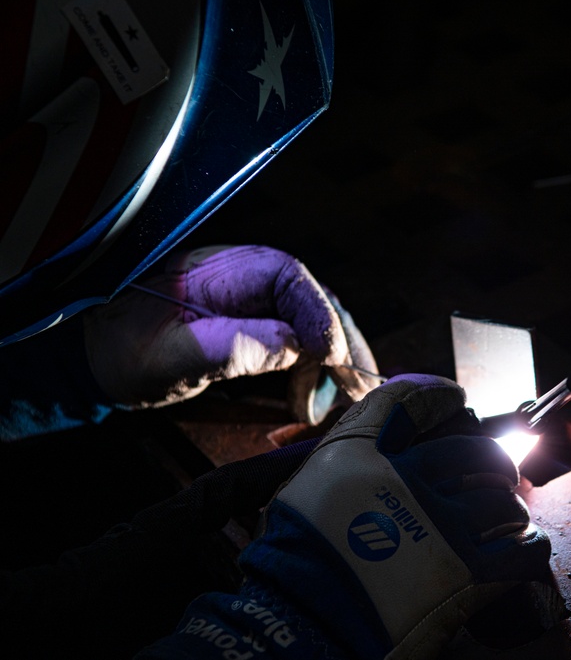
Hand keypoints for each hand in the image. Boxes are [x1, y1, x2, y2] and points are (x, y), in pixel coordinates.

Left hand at [83, 245, 378, 407]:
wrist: (94, 353)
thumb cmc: (123, 346)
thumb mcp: (175, 354)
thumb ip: (238, 346)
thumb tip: (299, 345)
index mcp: (233, 271)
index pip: (297, 283)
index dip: (323, 319)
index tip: (333, 359)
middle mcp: (254, 281)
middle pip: (319, 308)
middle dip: (344, 352)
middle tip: (361, 394)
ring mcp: (258, 305)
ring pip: (316, 333)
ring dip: (328, 374)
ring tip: (320, 415)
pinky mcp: (256, 329)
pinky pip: (298, 350)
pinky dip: (309, 381)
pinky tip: (303, 411)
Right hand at [236, 374, 552, 658]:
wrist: (301, 620)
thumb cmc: (296, 556)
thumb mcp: (305, 486)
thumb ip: (344, 461)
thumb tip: (375, 452)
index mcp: (366, 456)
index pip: (409, 402)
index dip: (436, 393)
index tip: (451, 397)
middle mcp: (412, 484)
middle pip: (477, 452)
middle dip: (493, 457)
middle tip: (496, 469)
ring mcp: (444, 528)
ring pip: (504, 501)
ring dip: (509, 507)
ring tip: (504, 516)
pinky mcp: (466, 575)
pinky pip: (522, 550)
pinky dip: (529, 545)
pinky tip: (524, 545)